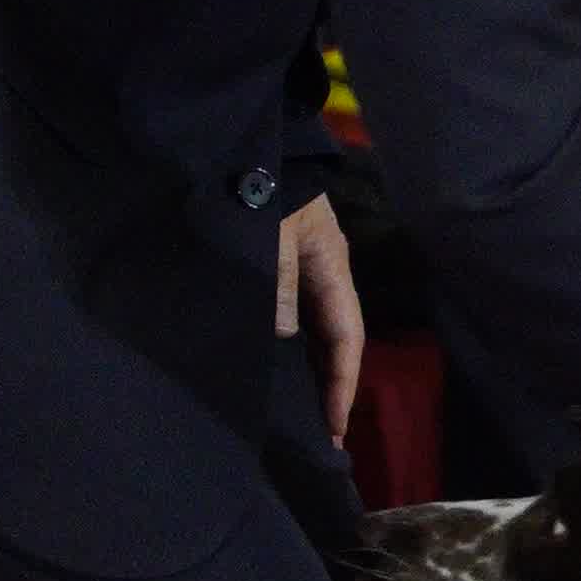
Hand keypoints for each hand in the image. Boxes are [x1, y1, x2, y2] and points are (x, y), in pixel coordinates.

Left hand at [274, 194, 365, 431]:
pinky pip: (287, 315)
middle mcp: (321, 270)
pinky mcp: (273, 263)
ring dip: (308, 369)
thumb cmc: (259, 192)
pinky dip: (286, 347)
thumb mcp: (269, 242)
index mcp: (331, 264)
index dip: (342, 384)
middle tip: (321, 434)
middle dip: (330, 385)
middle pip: (334, 339)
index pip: (346, 337)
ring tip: (301, 413)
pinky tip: (275, 368)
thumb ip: (277, 290)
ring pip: (311, 329)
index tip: (334, 428)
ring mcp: (299, 266)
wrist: (233, 145)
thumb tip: (285, 335)